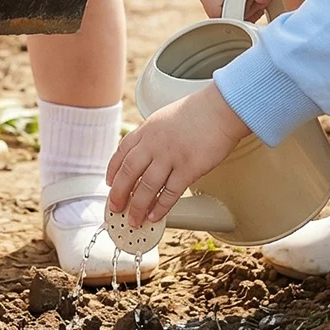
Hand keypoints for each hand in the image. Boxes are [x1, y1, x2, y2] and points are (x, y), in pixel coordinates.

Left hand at [106, 84, 249, 227]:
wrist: (220, 109)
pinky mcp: (188, 169)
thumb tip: (144, 154)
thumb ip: (151, 135)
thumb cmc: (197, 112)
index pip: (122, 153)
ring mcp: (170, 157)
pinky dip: (160, 207)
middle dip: (119, 194)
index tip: (110, 184)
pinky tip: (155, 216)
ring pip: (147, 187)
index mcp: (146, 130)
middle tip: (115, 207)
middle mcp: (154, 144)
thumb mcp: (164, 117)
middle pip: (129, 173)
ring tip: (134, 220)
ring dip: (137, 206)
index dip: (113, 170)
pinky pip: (170, 193)